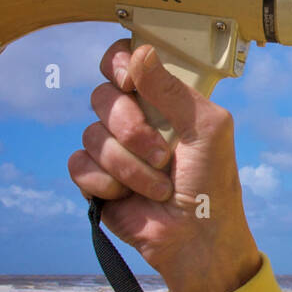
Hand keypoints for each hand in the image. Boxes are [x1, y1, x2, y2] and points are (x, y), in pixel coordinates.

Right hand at [67, 40, 261, 291]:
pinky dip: (105, 183)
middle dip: (131, 127)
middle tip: (162, 154)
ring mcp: (112, 150)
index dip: (118, 64)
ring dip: (128, 165)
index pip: (124, 62)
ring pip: (92, 135)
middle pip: (103, 97)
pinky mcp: (95, 181)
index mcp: (162, 100)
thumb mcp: (208, 129)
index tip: (128, 81)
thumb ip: (173, 90)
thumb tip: (139, 52)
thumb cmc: (212, 183)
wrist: (196, 238)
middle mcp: (134, 119)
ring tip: (157, 187)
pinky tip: (127, 196)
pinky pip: (78, 165)